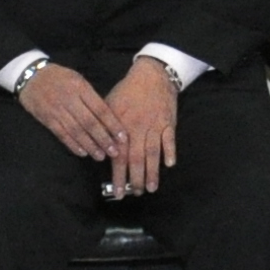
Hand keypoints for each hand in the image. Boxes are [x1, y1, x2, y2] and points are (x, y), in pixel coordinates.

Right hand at [16, 61, 118, 160]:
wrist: (30, 75)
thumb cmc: (58, 77)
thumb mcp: (77, 79)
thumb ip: (90, 96)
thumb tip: (107, 117)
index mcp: (80, 87)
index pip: (100, 109)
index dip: (113, 125)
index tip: (122, 137)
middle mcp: (69, 99)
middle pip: (89, 122)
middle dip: (103, 139)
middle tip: (114, 152)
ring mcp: (57, 110)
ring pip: (76, 131)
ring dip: (89, 145)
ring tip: (100, 156)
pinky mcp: (46, 118)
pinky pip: (61, 134)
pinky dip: (72, 144)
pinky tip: (82, 152)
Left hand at [101, 57, 178, 195]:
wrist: (151, 75)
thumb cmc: (127, 91)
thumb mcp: (109, 105)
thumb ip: (105, 127)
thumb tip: (99, 148)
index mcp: (121, 126)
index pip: (118, 156)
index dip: (118, 175)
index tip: (117, 191)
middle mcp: (137, 128)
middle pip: (136, 159)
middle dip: (135, 179)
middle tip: (135, 194)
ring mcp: (154, 126)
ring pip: (153, 153)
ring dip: (152, 172)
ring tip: (151, 188)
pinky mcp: (168, 123)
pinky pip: (169, 139)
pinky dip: (170, 151)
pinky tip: (170, 165)